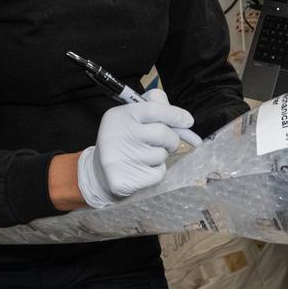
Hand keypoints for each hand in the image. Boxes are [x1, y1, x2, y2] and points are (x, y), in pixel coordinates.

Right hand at [77, 89, 195, 208]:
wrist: (100, 172)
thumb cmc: (124, 140)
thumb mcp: (132, 117)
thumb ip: (156, 108)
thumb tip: (184, 119)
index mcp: (120, 115)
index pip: (154, 109)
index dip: (175, 114)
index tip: (188, 121)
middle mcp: (118, 135)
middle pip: (163, 133)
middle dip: (171, 139)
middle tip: (166, 142)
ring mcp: (121, 159)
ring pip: (162, 155)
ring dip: (161, 155)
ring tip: (146, 155)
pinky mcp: (126, 180)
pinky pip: (158, 173)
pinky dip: (156, 171)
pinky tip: (143, 169)